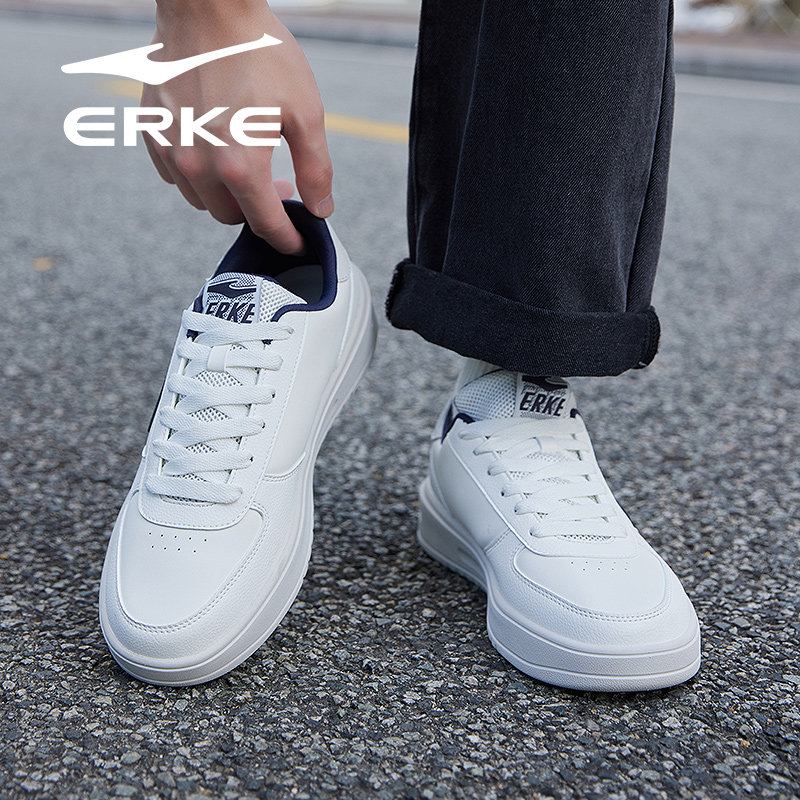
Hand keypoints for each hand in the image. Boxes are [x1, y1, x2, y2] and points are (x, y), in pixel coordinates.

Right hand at [142, 0, 332, 253]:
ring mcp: (171, 150)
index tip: (298, 242)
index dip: (287, 239)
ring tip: (246, 165)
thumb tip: (321, 209)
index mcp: (240, 165)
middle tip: (277, 185)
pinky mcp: (152, 133)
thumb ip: (316, 169)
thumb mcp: (306, 111)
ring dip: (225, 195)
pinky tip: (214, 149)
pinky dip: (196, 174)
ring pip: (201, 200)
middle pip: (231, 216)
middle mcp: (199, 165)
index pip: (267, 224)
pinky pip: (174, 175)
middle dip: (257, 210)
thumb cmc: (260, 52)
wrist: (207, 5)